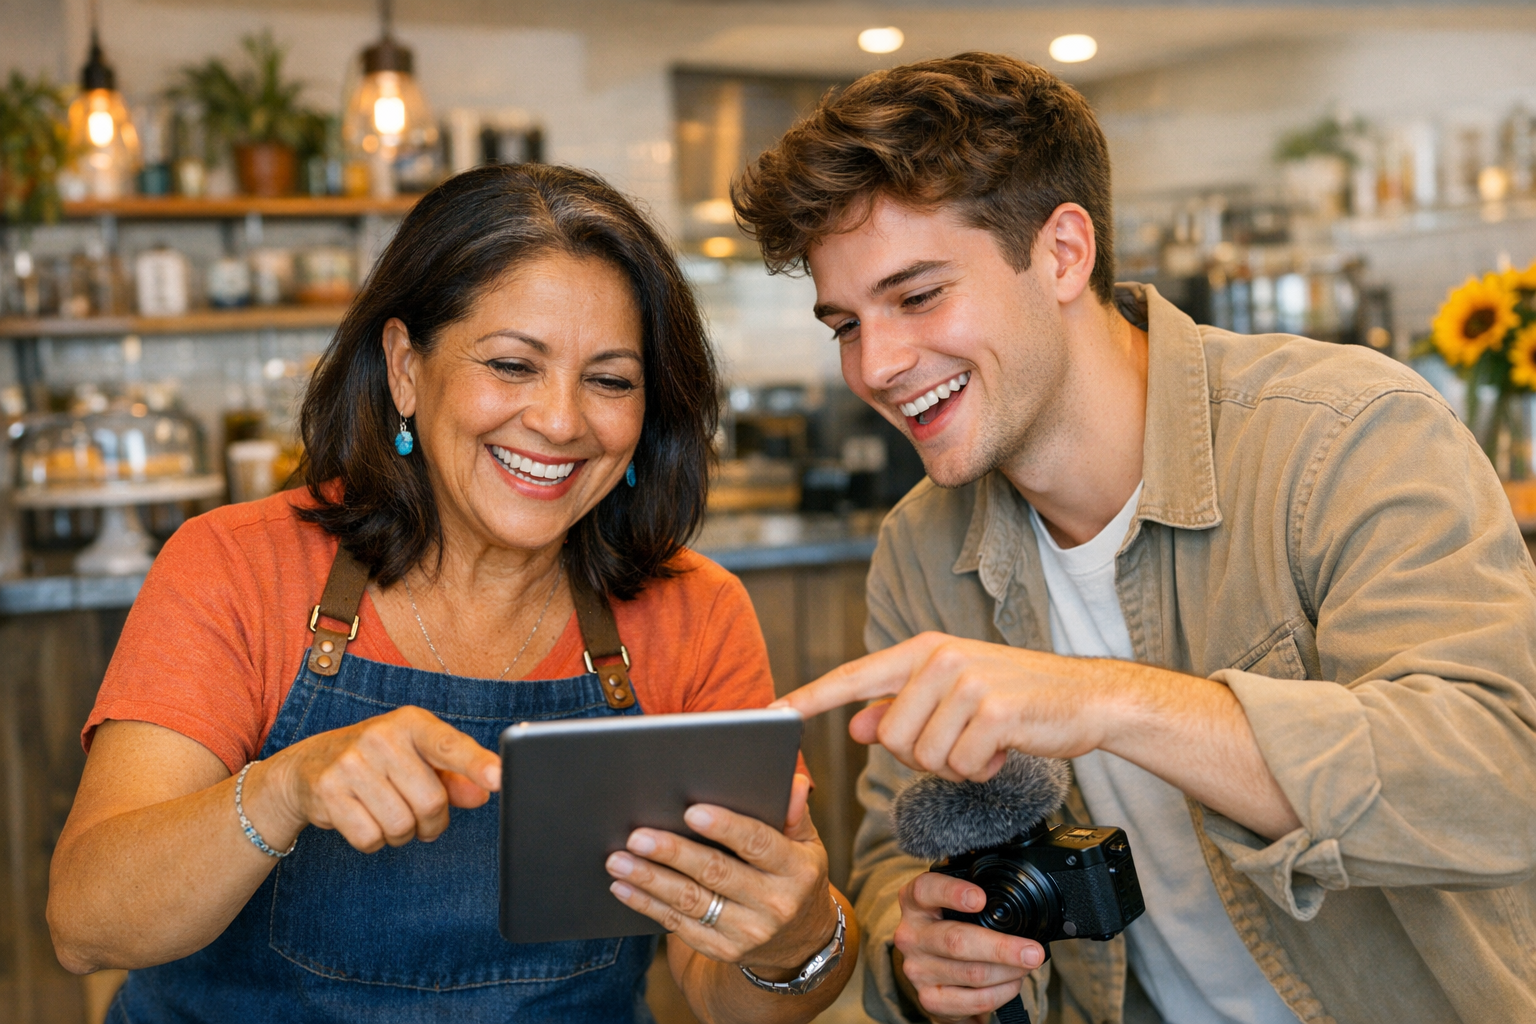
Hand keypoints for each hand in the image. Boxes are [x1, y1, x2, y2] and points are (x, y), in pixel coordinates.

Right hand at [257, 705, 501, 853]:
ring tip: (388, 814)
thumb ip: (454, 775)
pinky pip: (370, 839)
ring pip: (402, 825)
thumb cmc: (378, 761)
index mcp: (411, 723)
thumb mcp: (417, 758)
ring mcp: (351, 763)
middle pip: (431, 802)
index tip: (499, 778)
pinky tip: (364, 819)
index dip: (477, 764)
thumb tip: (483, 793)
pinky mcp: (328, 792)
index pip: (449, 745)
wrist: (307, 766)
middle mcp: (380, 736)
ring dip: (402, 834)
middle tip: (419, 815)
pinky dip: (374, 840)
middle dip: (431, 822)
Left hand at [605, 773, 838, 973]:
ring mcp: (748, 932)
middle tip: (637, 836)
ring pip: (691, 901)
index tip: (690, 812)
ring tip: (618, 860)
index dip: (725, 827)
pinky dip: (647, 905)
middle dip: (672, 853)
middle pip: (716, 873)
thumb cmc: (794, 877)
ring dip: (650, 879)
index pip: (758, 844)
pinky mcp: (723, 950)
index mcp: (796, 870)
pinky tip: (624, 887)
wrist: (799, 942)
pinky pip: (679, 925)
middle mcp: (775, 905)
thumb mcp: (807, 845)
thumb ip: (795, 814)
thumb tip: (793, 784)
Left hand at [773, 632, 1112, 782]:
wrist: (1089, 697)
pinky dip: (980, 771)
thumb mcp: (954, 694)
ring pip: (923, 756)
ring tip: (985, 741)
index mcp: (922, 651)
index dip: (809, 698)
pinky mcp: (995, 710)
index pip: (852, 677)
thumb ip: (902, 707)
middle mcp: (939, 658)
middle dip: (921, 755)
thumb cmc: (1018, 699)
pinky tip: (1004, 748)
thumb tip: (856, 727)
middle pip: (889, 737)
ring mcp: (967, 681)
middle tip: (962, 740)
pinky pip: (960, 766)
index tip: (769, 713)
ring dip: (954, 765)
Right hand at [895, 871, 1044, 1022]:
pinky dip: (1002, 992)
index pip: (926, 890)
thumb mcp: (953, 906)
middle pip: (956, 941)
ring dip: (1009, 971)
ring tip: (1027, 965)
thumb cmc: (951, 928)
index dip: (952, 892)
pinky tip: (1012, 983)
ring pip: (973, 974)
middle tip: (1032, 951)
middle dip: (1001, 947)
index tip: (980, 899)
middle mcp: (911, 935)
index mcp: (915, 903)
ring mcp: (917, 970)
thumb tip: (1018, 900)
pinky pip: (975, 1000)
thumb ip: (975, 896)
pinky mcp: (930, 999)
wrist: (931, 969)